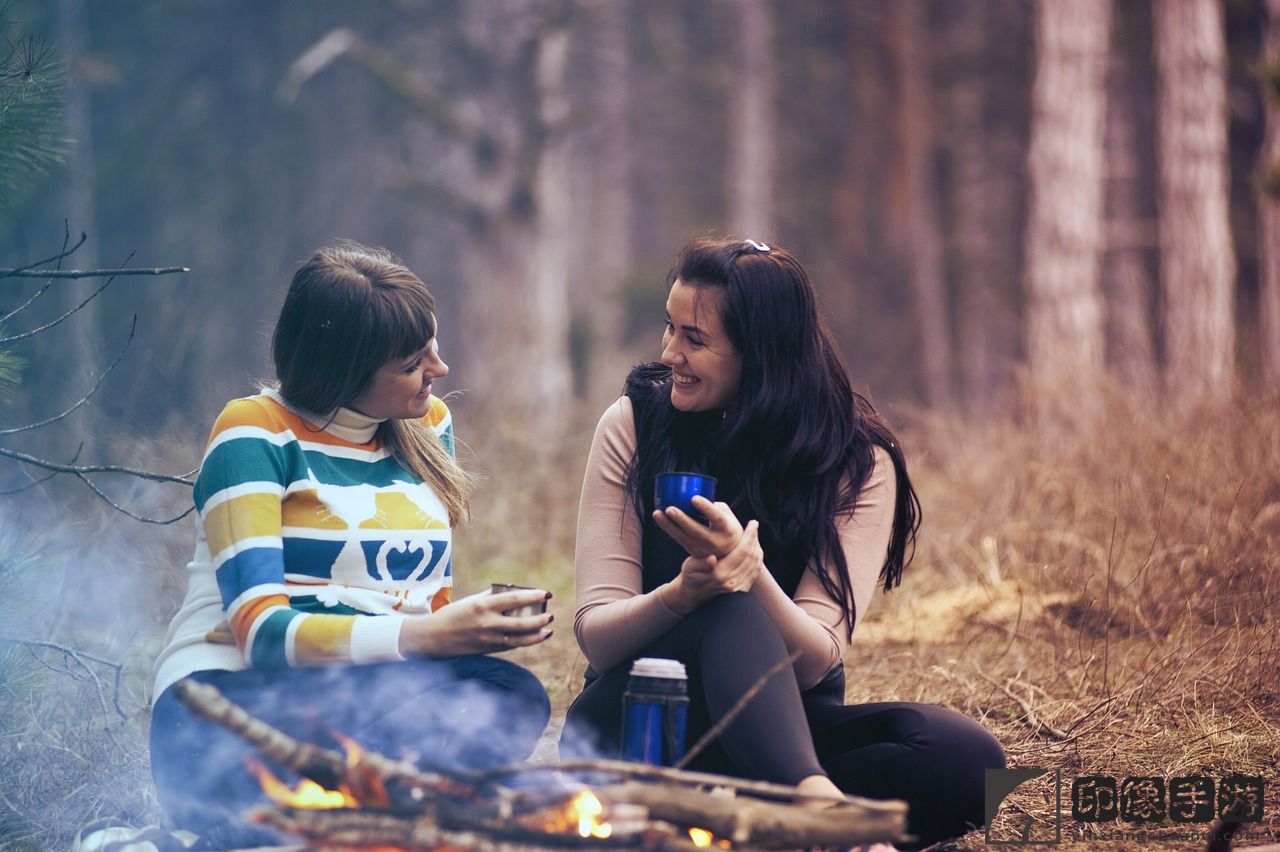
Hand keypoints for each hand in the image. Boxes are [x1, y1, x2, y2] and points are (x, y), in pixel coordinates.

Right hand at [399, 588, 552, 656]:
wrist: (433, 638)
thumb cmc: (453, 615)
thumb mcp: (471, 601)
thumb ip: (492, 596)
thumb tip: (514, 591)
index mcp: (483, 605)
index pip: (514, 599)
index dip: (533, 596)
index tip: (547, 593)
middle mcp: (487, 623)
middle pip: (521, 623)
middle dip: (539, 619)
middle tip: (551, 614)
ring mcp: (488, 639)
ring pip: (519, 639)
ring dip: (537, 635)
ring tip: (549, 630)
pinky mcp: (488, 650)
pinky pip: (511, 646)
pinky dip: (525, 642)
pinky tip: (535, 637)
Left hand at [652, 496, 742, 557]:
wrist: (731, 552)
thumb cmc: (727, 526)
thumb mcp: (727, 515)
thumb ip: (712, 505)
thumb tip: (693, 495)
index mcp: (727, 529)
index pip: (716, 518)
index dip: (706, 508)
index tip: (694, 498)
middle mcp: (715, 541)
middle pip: (696, 531)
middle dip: (681, 520)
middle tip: (669, 509)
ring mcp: (703, 549)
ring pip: (683, 537)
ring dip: (668, 525)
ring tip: (657, 513)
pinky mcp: (693, 551)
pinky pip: (678, 539)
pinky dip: (668, 528)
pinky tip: (659, 518)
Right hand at [662, 520, 762, 613]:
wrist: (694, 594)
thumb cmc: (690, 575)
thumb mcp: (691, 566)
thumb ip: (702, 563)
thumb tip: (711, 559)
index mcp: (719, 574)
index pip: (742, 551)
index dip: (749, 536)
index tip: (753, 523)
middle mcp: (732, 582)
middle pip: (751, 556)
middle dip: (754, 539)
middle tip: (754, 525)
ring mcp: (738, 587)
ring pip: (755, 563)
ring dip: (757, 547)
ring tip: (754, 534)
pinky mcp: (742, 589)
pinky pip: (755, 571)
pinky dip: (757, 558)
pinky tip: (754, 548)